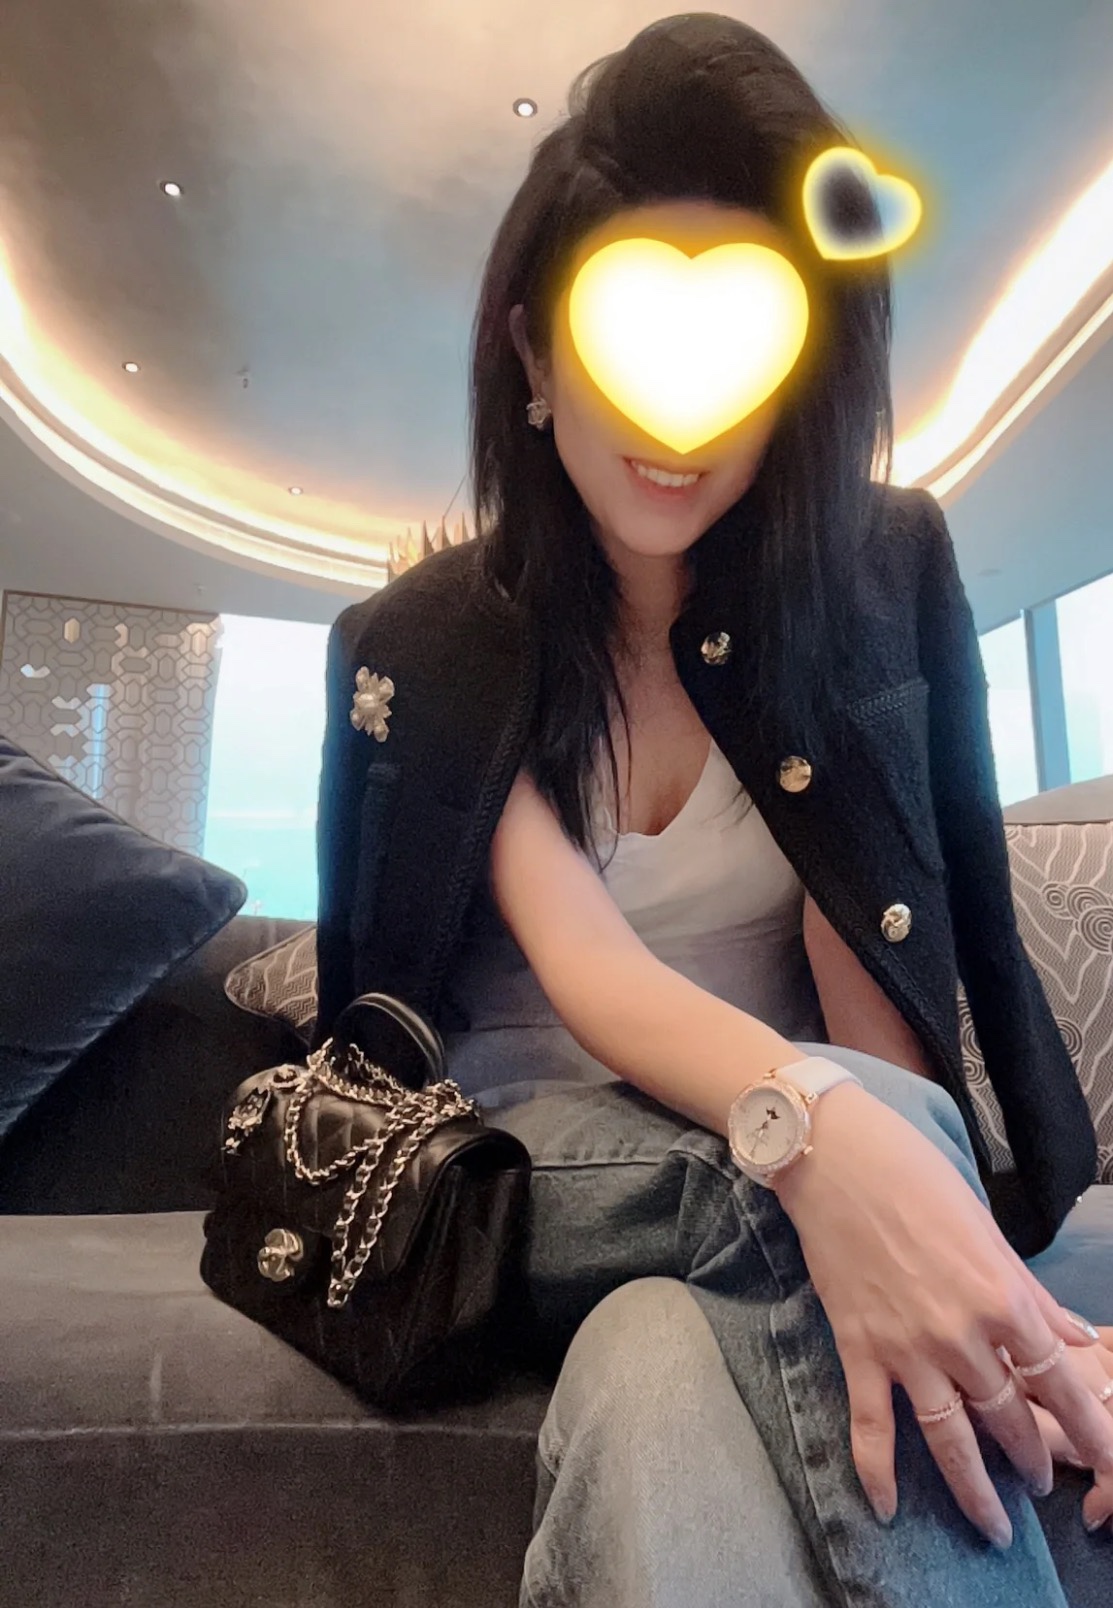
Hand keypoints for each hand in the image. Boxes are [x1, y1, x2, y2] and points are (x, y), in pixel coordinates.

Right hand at [774, 1084, 1112, 1545]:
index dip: (1088, 1427)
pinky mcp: (859, 1348)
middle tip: (1042, 1482)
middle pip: (1008, 1416)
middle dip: (1032, 1458)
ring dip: (975, 1490)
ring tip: (994, 1525)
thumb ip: (1032, 1293)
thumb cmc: (917, 1177)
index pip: (1058, 1380)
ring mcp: (907, 1347)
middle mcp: (960, 1333)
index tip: (1107, 1459)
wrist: (835, 1158)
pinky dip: (877, 1471)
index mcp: (1001, 1297)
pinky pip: (872, 1425)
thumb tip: (1078, 1337)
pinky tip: (885, 1508)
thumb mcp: (988, 1231)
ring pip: (950, 1439)